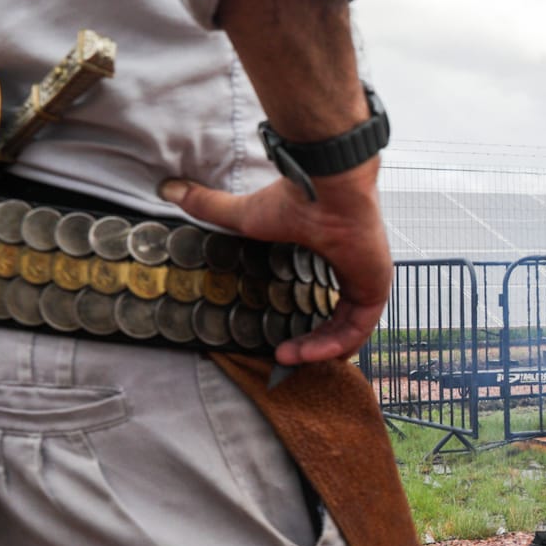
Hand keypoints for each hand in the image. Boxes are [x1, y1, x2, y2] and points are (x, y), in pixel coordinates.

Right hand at [159, 161, 391, 365]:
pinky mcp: (376, 288)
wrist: (327, 188)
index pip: (328, 303)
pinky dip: (332, 344)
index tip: (284, 341)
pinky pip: (356, 328)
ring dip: (318, 349)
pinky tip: (305, 353)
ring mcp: (369, 280)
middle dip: (312, 344)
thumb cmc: (294, 200)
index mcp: (333, 259)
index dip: (310, 326)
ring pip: (349, 330)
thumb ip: (210, 208)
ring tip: (287, 358)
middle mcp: (355, 272)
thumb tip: (169, 188)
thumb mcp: (244, 216)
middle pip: (340, 322)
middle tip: (284, 356)